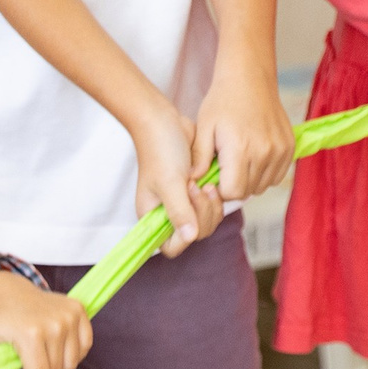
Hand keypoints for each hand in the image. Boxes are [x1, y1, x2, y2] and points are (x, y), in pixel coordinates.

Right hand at [130, 102, 222, 256]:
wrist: (165, 122)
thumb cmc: (160, 150)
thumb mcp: (169, 183)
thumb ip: (179, 211)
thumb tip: (190, 236)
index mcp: (152, 217)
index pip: (170, 246)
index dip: (184, 236)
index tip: (189, 212)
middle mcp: (167, 214)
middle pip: (194, 234)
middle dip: (202, 214)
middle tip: (199, 189)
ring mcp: (182, 204)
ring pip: (206, 221)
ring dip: (210, 205)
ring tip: (206, 183)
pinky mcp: (195, 193)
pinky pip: (211, 206)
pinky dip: (215, 198)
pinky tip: (210, 180)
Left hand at [191, 65, 295, 201]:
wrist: (250, 77)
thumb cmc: (223, 101)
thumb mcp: (203, 127)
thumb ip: (198, 157)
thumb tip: (194, 181)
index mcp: (241, 149)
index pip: (233, 192)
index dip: (220, 189)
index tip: (214, 176)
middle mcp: (264, 153)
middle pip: (248, 192)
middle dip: (234, 186)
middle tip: (224, 168)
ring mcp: (280, 151)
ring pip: (263, 186)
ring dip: (250, 181)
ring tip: (238, 161)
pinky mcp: (290, 147)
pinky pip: (277, 176)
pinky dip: (265, 174)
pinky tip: (253, 158)